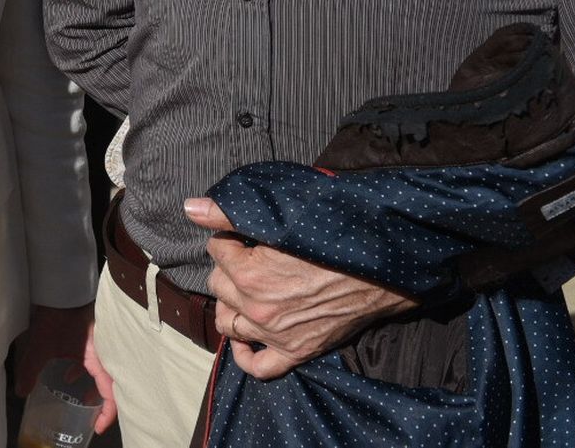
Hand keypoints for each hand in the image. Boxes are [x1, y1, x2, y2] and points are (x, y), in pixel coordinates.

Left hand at [14, 305, 116, 433]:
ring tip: (80, 399)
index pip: (112, 395)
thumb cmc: (57, 315)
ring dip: (93, 387)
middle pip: (112, 386)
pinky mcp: (95, 336)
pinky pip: (96, 360)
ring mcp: (102, 344)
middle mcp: (106, 354)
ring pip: (104, 373)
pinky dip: (85, 371)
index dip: (106, 415)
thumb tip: (21, 392)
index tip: (95, 428)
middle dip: (102, 404)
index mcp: (100, 360)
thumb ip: (31, 370)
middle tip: (89, 417)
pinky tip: (69, 373)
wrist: (63, 286)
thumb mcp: (41, 345)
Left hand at [185, 197, 416, 379]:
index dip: (230, 236)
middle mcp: (257, 307)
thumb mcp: (283, 216)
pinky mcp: (296, 351)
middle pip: (217, 284)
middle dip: (229, 267)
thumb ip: (230, 213)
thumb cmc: (336, 233)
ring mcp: (275, 333)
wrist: (384, 267)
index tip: (246, 234)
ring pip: (228, 322)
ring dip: (232, 304)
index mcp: (249, 272)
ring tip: (246, 289)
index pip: (215, 248)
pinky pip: (257, 366)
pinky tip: (245, 338)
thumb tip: (190, 207)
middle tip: (252, 257)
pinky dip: (245, 355)